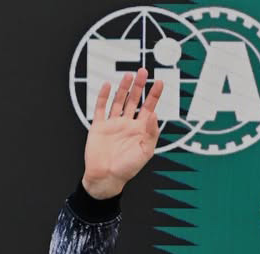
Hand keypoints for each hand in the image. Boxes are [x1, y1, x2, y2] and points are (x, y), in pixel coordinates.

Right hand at [82, 68, 164, 198]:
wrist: (106, 176)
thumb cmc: (127, 168)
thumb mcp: (145, 151)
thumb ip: (151, 133)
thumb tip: (155, 115)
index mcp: (140, 130)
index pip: (149, 108)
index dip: (154, 95)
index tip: (160, 82)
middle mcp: (127, 124)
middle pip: (134, 100)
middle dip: (139, 86)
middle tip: (143, 71)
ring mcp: (113, 124)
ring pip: (119, 101)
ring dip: (123, 88)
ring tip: (128, 75)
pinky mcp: (99, 126)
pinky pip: (101, 108)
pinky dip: (103, 96)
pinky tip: (107, 86)